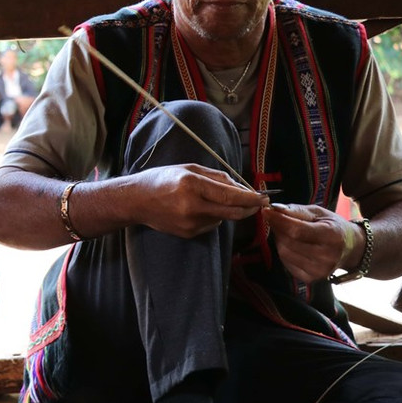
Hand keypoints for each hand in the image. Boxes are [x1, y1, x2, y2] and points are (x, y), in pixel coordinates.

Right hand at [131, 164, 266, 237]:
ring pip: (223, 218)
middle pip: (233, 212)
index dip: (251, 198)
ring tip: (211, 199)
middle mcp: (192, 206)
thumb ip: (218, 178)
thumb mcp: (190, 169)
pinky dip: (213, 216)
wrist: (136, 201)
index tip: (264, 197)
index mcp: (192, 185)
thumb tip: (242, 188)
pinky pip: (211, 225)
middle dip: (249, 208)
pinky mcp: (187, 233)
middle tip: (258, 202)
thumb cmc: (162, 180)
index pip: (230, 196)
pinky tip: (198, 208)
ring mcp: (189, 223)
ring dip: (227, 210)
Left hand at [264, 203, 363, 282]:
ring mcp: (319, 271)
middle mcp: (326, 256)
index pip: (297, 230)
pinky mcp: (311, 278)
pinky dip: (284, 251)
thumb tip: (274, 208)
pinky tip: (292, 244)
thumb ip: (297, 211)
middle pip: (288, 242)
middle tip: (277, 219)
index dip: (279, 221)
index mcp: (331, 236)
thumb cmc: (333, 227)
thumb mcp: (320, 213)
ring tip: (286, 231)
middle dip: (278, 228)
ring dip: (279, 240)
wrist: (352, 249)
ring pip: (284, 253)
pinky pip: (286, 262)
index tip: (266, 211)